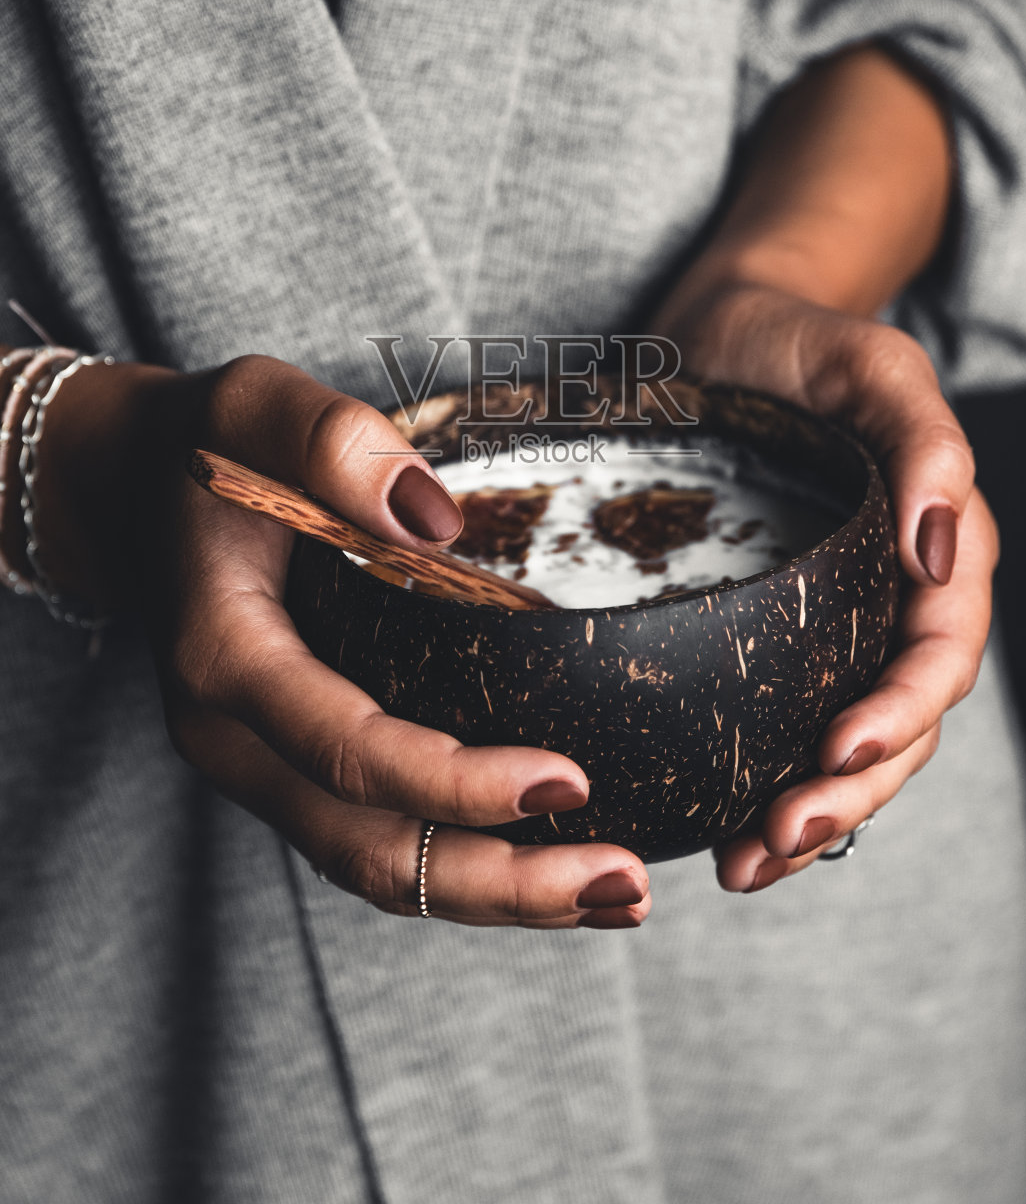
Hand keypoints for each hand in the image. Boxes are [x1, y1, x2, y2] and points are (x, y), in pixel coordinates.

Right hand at [27, 353, 649, 928]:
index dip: (453, 782)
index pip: (345, 750)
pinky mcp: (296, 770)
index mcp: (224, 657)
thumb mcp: (254, 403)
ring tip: (616, 896)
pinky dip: (467, 865)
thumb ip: (333, 440)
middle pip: (369, 851)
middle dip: (499, 882)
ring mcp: (263, 767)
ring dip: (496, 896)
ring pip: (379, 870)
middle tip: (621, 882)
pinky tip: (557, 862)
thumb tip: (435, 513)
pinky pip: (381, 841)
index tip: (567, 782)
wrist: (129, 490)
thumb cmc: (202, 446)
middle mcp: (235, 740)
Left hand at [655, 282, 996, 891]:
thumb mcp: (872, 364)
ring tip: (744, 865)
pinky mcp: (780, 638)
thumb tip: (943, 551)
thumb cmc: (801, 342)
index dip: (902, 710)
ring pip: (850, 748)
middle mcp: (895, 601)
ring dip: (811, 817)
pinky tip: (722, 833)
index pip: (940, 653)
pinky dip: (766, 788)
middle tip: (774, 837)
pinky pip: (790, 727)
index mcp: (937, 549)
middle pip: (900, 725)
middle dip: (848, 792)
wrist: (723, 333)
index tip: (837, 746)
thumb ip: (923, 441)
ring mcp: (837, 627)